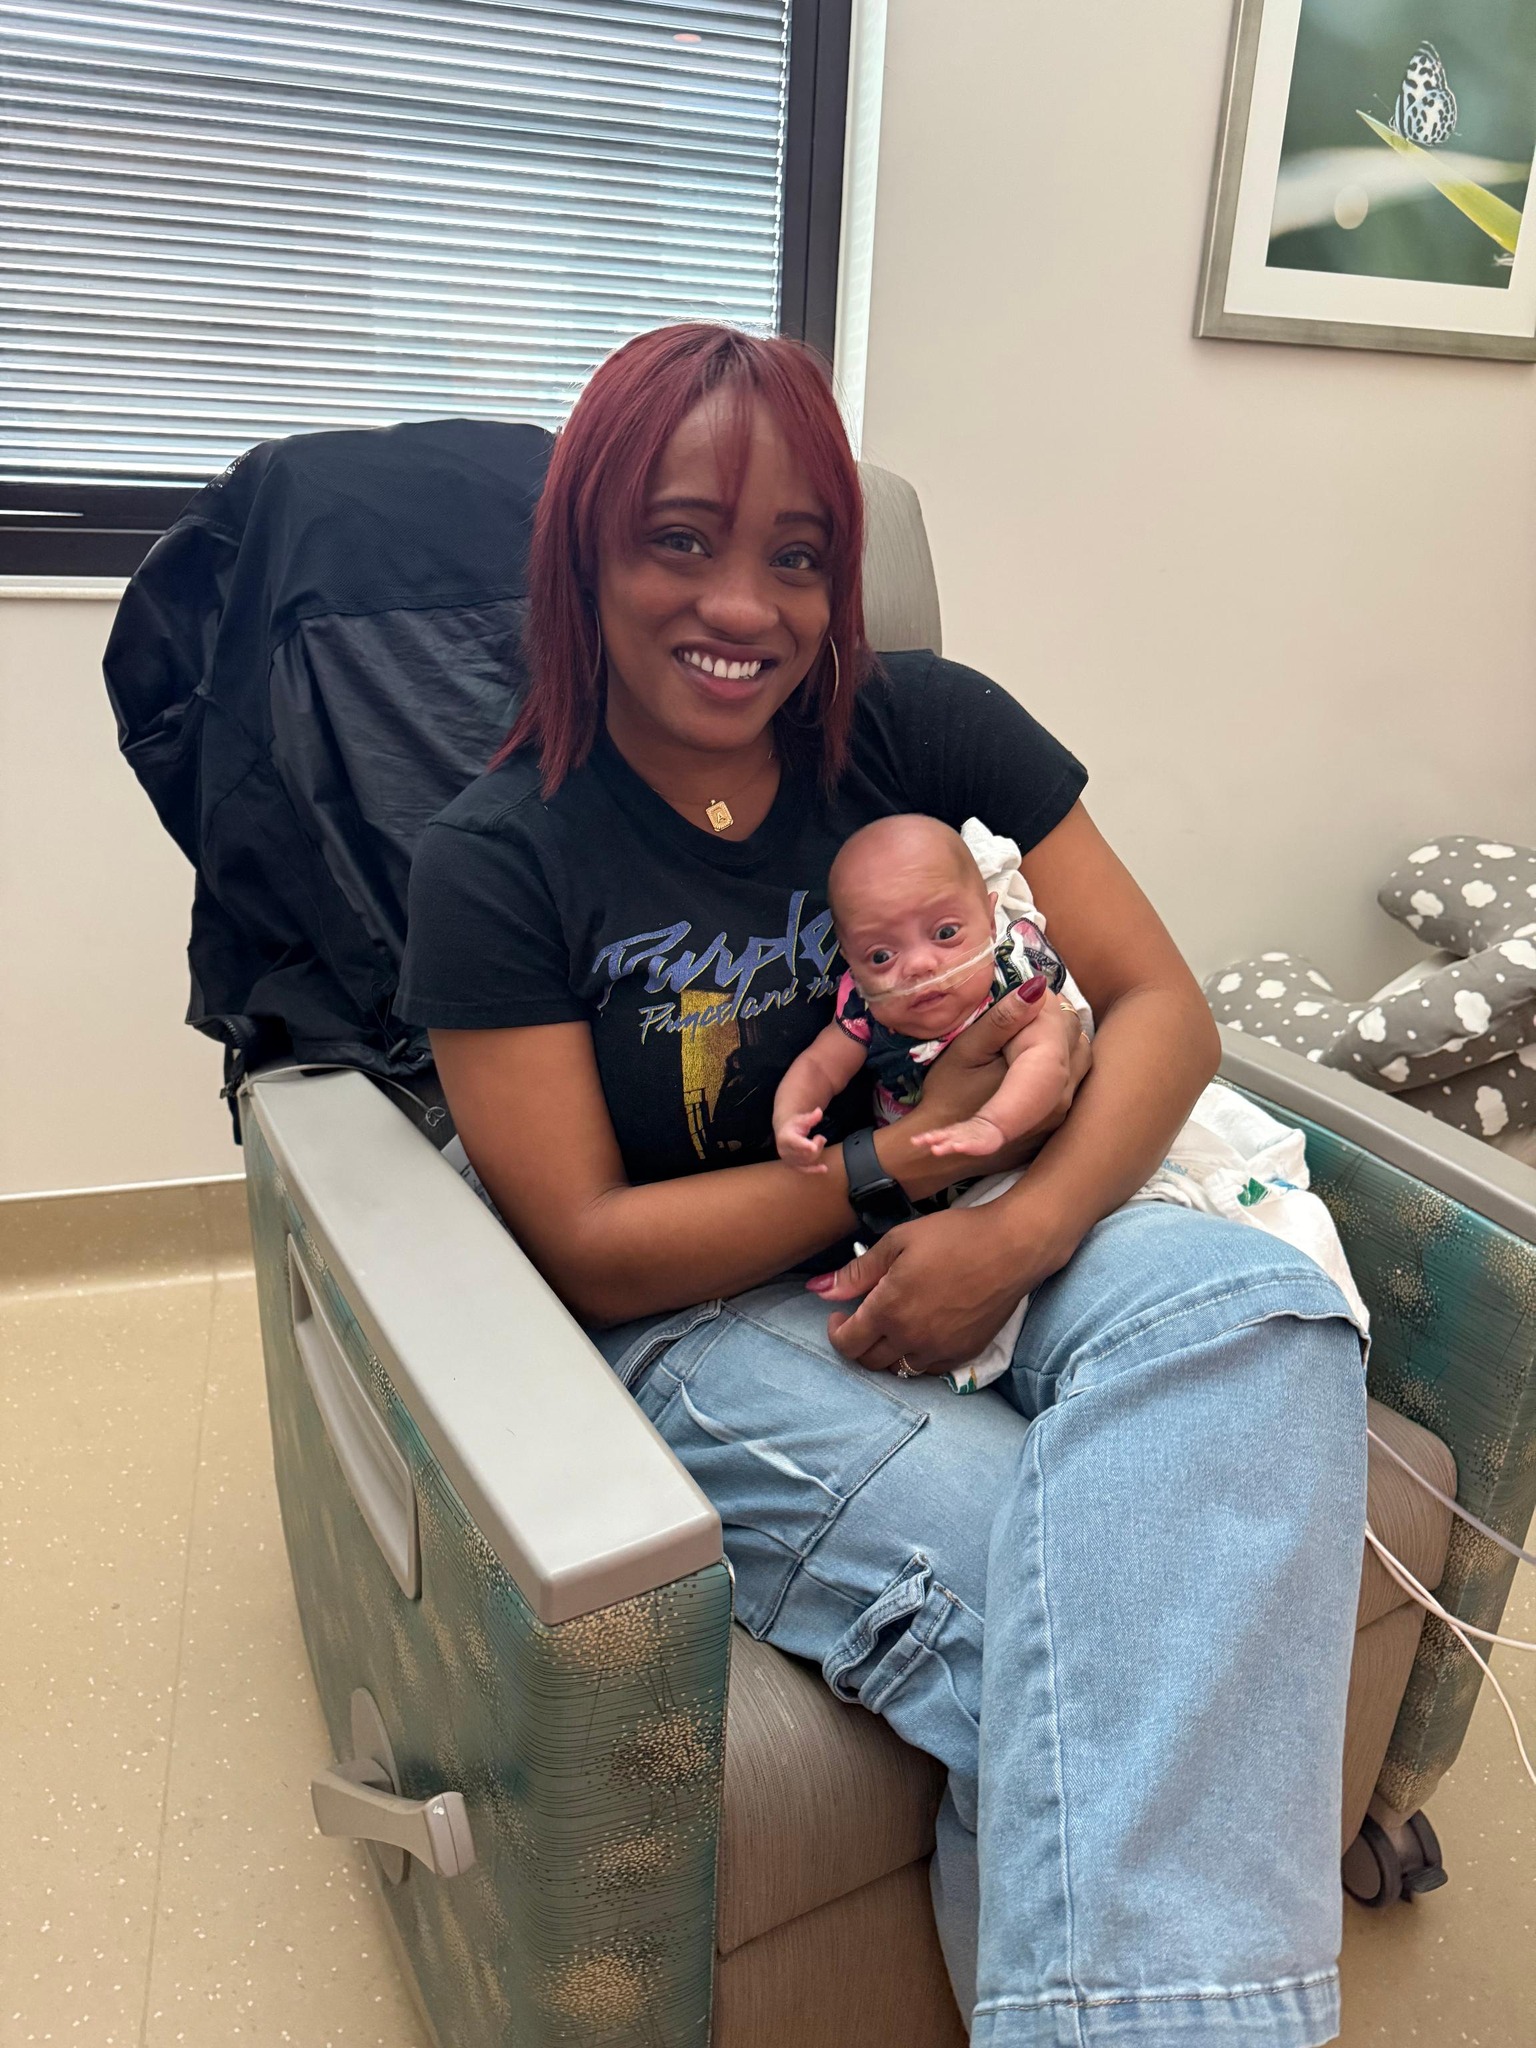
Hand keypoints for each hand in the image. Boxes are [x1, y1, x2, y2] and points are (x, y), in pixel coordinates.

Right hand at [776, 1108, 829, 1172]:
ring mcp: (788, 1159)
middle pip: (805, 1152)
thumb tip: (819, 1111)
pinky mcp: (792, 1165)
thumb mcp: (802, 1118)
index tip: (813, 1147)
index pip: (796, 1142)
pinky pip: (805, 1169)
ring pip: (808, 1160)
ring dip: (818, 1151)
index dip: (804, 1145)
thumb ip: (811, 1117)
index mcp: (785, 1137)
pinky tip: (824, 1169)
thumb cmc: (795, 1124)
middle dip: (817, 1145)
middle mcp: (784, 1150)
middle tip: (820, 1137)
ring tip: (818, 1141)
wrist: (784, 1132)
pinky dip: (815, 1170)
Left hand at [807, 1198, 1069, 1372]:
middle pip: (870, 1361)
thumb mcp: (897, 1242)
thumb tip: (820, 1289)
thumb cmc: (953, 1236)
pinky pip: (929, 1369)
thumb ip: (857, 1272)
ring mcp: (940, 1350)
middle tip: (863, 1319)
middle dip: (858, 1343)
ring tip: (891, 1325)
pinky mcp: (964, 1353)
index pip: (847, 1344)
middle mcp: (912, 1338)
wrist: (1011, 1246)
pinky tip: (919, 1333)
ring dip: (887, 1352)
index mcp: (889, 1310)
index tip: (839, 1315)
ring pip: (899, 1369)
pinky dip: (916, 1357)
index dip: (836, 1332)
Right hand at [893, 991, 1089, 1190]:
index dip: (1041, 999)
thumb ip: (1003, 1020)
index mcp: (1044, 1072)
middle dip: (1051, 1016)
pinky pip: (1074, 1079)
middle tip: (1018, 1008)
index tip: (1017, 992)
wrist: (945, 1155)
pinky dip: (1060, 1061)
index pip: (1061, 1018)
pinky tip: (1031, 1060)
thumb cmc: (949, 1098)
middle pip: (1075, 1034)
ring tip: (1023, 1033)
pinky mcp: (1059, 1122)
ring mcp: (1065, 1112)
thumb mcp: (967, 1050)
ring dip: (1059, 1038)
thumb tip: (1036, 988)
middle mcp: (1064, 1094)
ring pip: (1080, 1056)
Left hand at [911, 1113, 1007, 1158]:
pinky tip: (958, 1148)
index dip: (924, 1138)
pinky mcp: (977, 1143)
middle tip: (922, 1140)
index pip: (935, 1134)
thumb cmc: (970, 1133)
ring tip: (936, 1149)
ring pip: (954, 1141)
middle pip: (942, 1136)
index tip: (913, 1141)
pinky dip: (963, 1146)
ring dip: (944, 1145)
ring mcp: (966, 1138)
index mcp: (949, 1133)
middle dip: (932, 1138)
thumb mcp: (954, 1136)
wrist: (991, 1127)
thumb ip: (941, 1139)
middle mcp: (955, 1134)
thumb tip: (926, 1142)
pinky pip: (970, 1144)